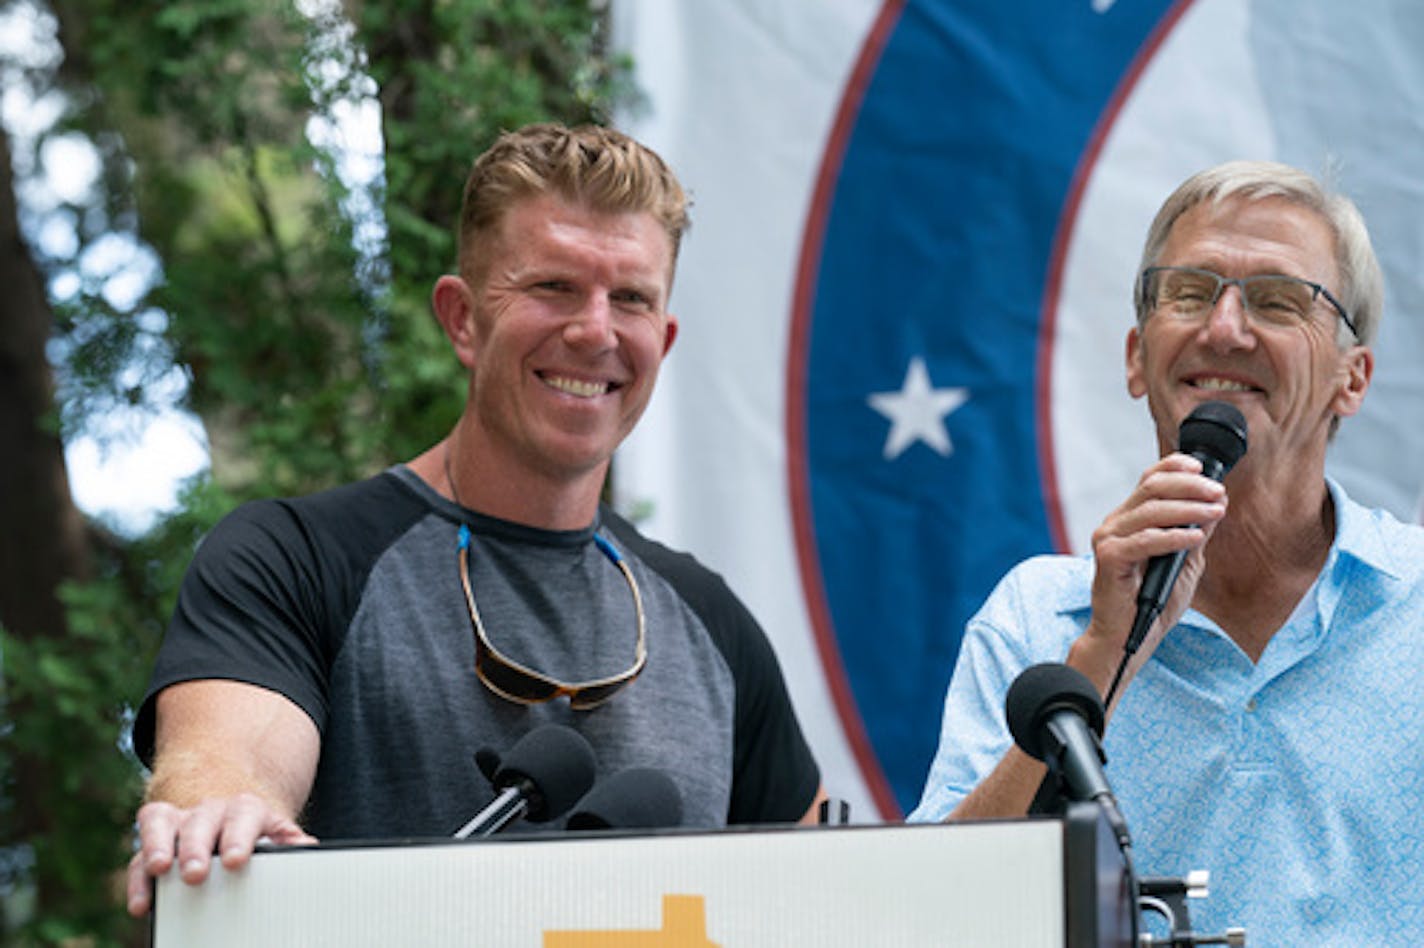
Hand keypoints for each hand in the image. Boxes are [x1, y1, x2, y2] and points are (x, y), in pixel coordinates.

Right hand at [125, 793, 316, 917]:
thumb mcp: (278, 835)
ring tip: (158, 870)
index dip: (238, 837)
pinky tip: (142, 905)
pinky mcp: (155, 839)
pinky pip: (138, 855)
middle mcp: (210, 810)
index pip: (243, 816)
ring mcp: (179, 821)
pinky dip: (138, 880)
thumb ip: (290, 842)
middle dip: (196, 846)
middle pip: (201, 821)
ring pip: (161, 822)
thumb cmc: (259, 835)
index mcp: (246, 809)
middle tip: (195, 874)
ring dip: (157, 846)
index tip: (234, 861)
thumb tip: (308, 849)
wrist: (234, 815)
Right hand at [1073, 453, 1227, 689]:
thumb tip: (1215, 505)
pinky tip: (1196, 537)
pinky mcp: (1108, 558)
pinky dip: (1174, 536)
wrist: (1128, 638)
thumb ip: (1195, 534)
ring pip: (1150, 509)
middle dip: (1190, 485)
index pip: (1150, 479)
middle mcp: (1115, 524)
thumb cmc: (1151, 604)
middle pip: (1152, 487)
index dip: (1175, 466)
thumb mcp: (1185, 563)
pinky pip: (1145, 540)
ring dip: (1189, 508)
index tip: (1204, 467)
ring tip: (1216, 510)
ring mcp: (1108, 539)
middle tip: (1218, 492)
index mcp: (1129, 520)